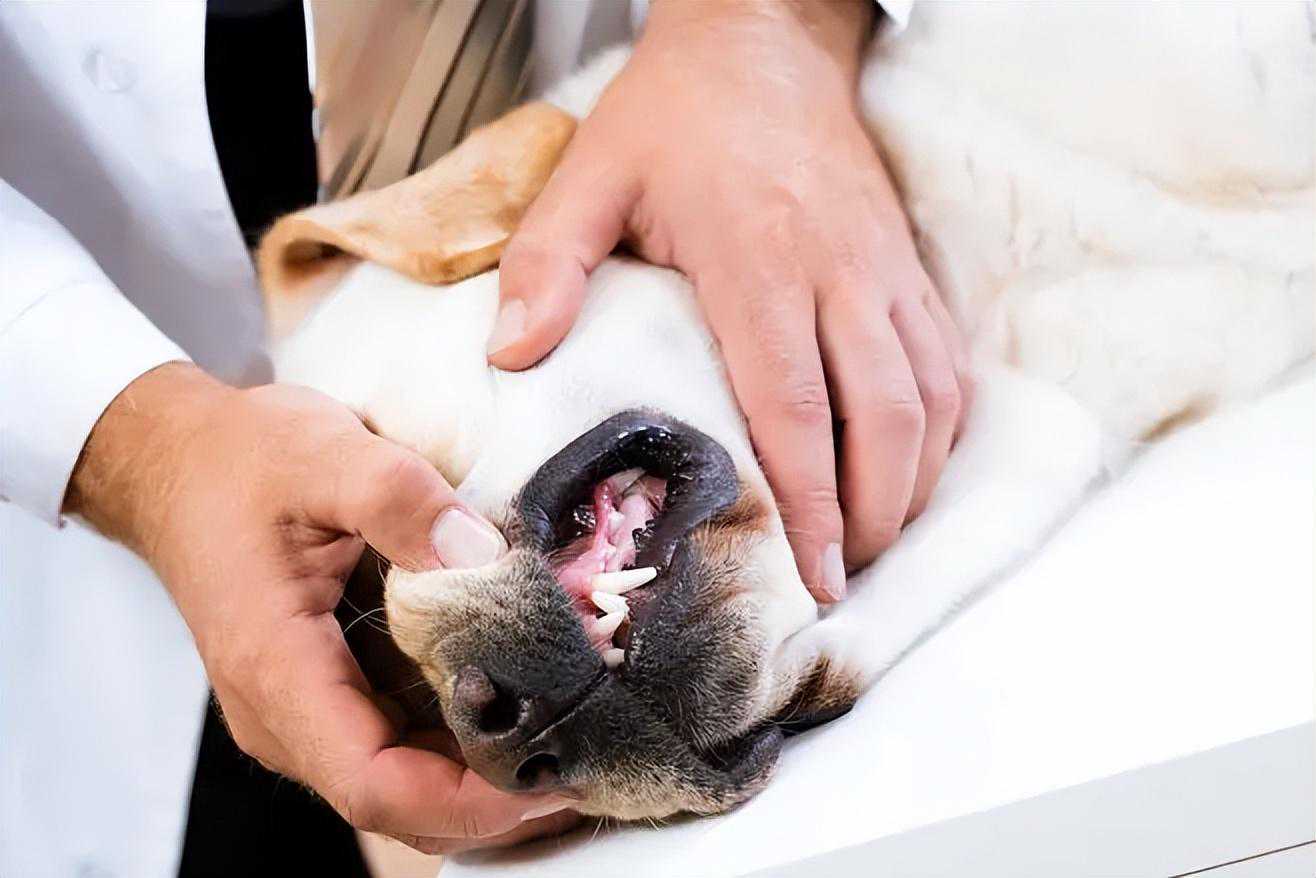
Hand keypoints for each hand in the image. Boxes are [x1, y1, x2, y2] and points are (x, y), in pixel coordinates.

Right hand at [67, 363, 576, 853]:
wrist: (181, 462)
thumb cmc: (240, 460)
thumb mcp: (323, 451)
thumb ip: (400, 498)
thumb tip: (483, 560)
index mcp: (277, 668)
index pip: (375, 784)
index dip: (471, 801)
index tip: (555, 776)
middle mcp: (286, 713)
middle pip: (403, 803)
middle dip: (501, 800)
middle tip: (595, 759)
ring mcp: (306, 709)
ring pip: (408, 783)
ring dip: (491, 775)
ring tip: (579, 736)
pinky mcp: (329, 690)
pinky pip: (403, 741)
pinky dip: (467, 739)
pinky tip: (529, 702)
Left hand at [489, 0, 971, 601]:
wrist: (765, 42)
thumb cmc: (674, 116)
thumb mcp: (590, 175)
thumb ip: (548, 264)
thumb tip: (511, 358)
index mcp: (757, 260)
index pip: (795, 405)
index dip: (809, 502)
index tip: (813, 575)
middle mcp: (839, 272)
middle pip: (884, 418)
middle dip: (872, 514)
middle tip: (842, 580)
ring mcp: (885, 269)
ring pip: (930, 397)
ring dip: (913, 482)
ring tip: (873, 541)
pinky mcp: (907, 264)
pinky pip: (945, 361)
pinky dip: (937, 429)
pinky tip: (909, 469)